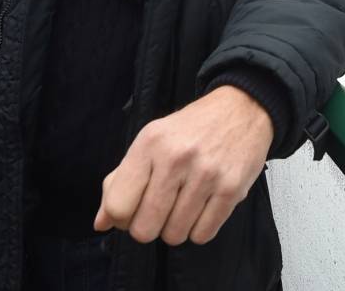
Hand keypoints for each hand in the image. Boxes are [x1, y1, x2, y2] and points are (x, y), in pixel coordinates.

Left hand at [94, 86, 273, 245]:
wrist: (242, 109)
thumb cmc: (192, 129)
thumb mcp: (150, 141)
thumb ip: (120, 180)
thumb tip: (101, 222)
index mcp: (150, 144)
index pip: (119, 205)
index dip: (120, 219)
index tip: (131, 212)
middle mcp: (176, 158)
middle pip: (144, 228)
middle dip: (149, 228)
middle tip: (159, 212)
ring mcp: (206, 174)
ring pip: (175, 235)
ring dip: (176, 228)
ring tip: (184, 205)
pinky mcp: (231, 189)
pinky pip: (203, 234)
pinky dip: (199, 229)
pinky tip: (202, 208)